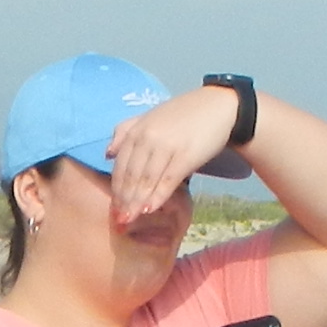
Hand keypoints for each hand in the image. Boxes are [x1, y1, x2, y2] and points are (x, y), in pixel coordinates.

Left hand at [100, 86, 246, 224]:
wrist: (218, 107)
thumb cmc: (183, 115)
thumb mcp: (150, 117)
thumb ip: (126, 132)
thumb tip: (108, 153)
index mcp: (137, 130)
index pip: (121, 166)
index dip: (115, 189)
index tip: (113, 208)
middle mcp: (148, 137)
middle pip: (131, 175)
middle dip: (124, 200)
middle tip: (120, 220)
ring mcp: (167, 146)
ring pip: (146, 180)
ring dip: (137, 202)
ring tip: (131, 219)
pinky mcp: (186, 155)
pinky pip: (168, 180)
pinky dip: (157, 196)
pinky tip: (149, 209)